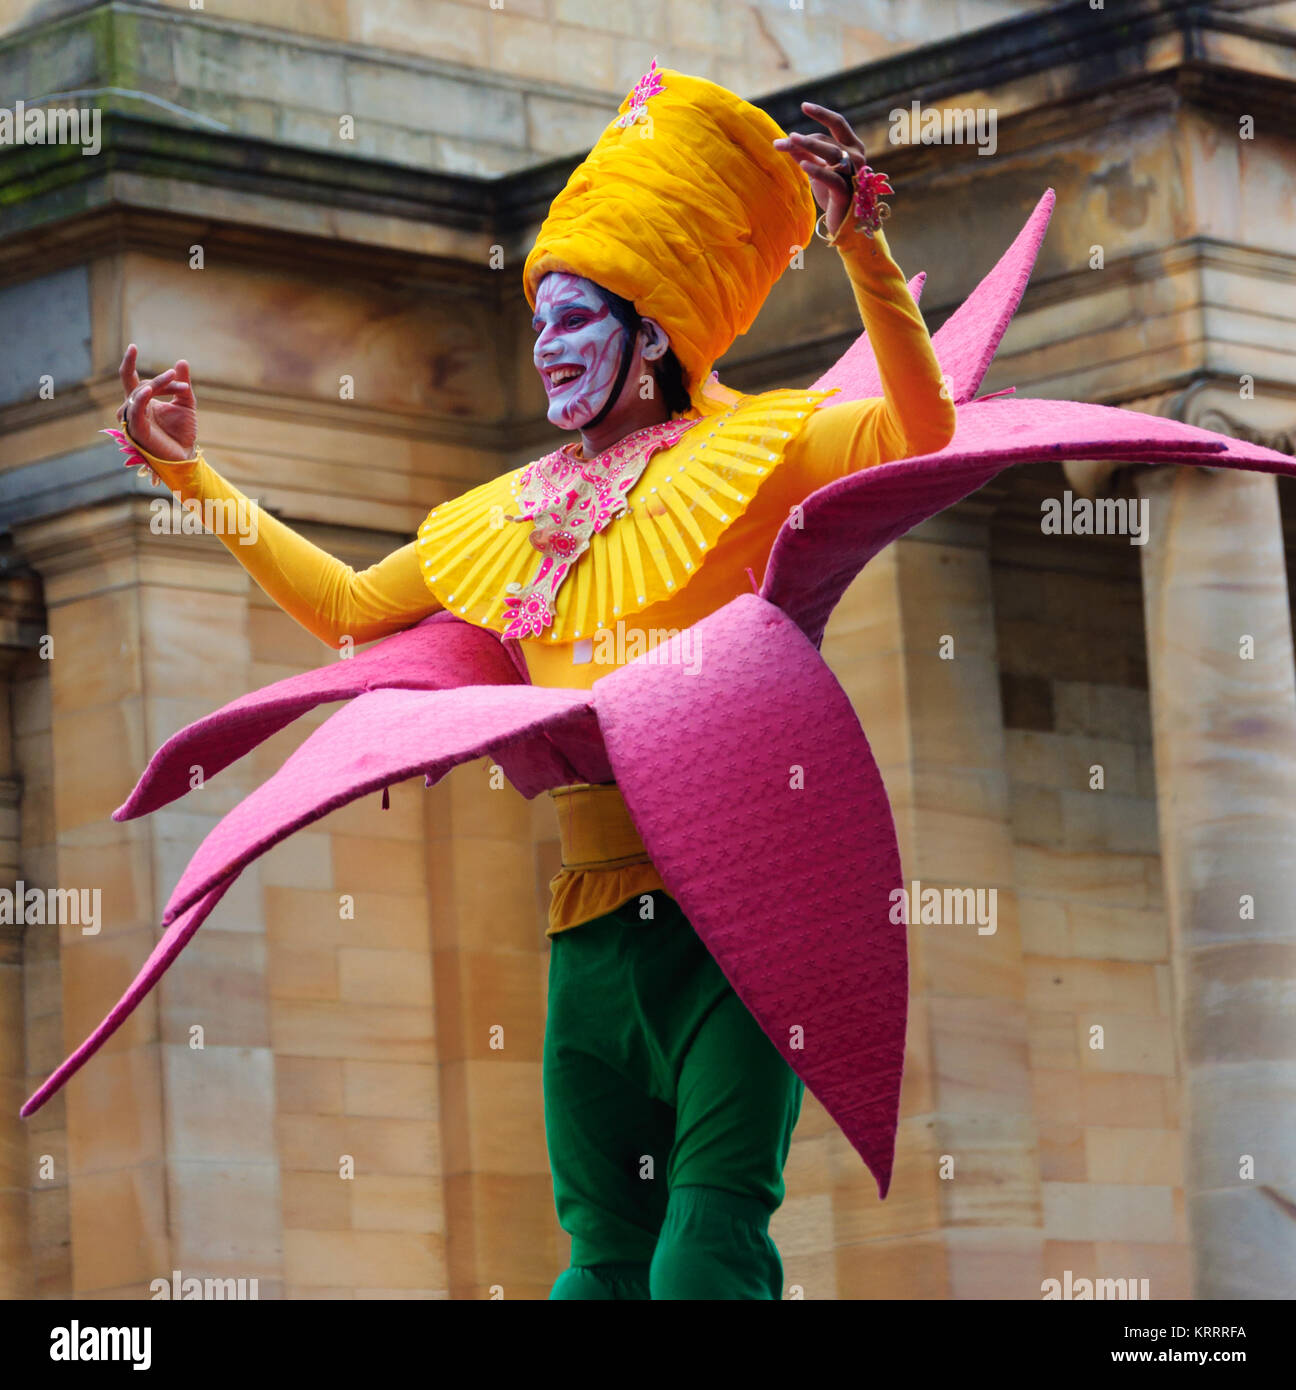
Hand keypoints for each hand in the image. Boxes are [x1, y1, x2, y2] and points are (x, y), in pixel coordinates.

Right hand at [116, 345, 197, 463]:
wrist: (184, 455)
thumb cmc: (182, 433)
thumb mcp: (185, 404)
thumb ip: (182, 385)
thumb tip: (181, 361)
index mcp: (141, 401)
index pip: (129, 378)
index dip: (128, 362)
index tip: (133, 346)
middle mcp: (133, 408)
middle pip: (140, 385)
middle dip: (163, 381)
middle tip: (182, 385)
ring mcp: (133, 419)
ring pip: (139, 394)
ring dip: (158, 386)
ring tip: (177, 384)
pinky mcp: (137, 429)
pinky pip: (136, 409)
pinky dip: (141, 397)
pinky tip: (149, 389)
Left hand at [773, 101, 870, 237]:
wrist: (844, 222)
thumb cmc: (831, 193)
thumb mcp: (818, 169)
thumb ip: (805, 154)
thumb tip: (786, 140)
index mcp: (852, 147)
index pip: (838, 124)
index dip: (821, 113)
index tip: (804, 106)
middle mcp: (856, 157)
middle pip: (827, 141)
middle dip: (803, 140)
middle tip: (783, 139)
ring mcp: (854, 174)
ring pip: (831, 154)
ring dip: (809, 146)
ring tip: (790, 141)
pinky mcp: (847, 192)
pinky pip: (832, 177)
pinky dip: (817, 170)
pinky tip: (803, 164)